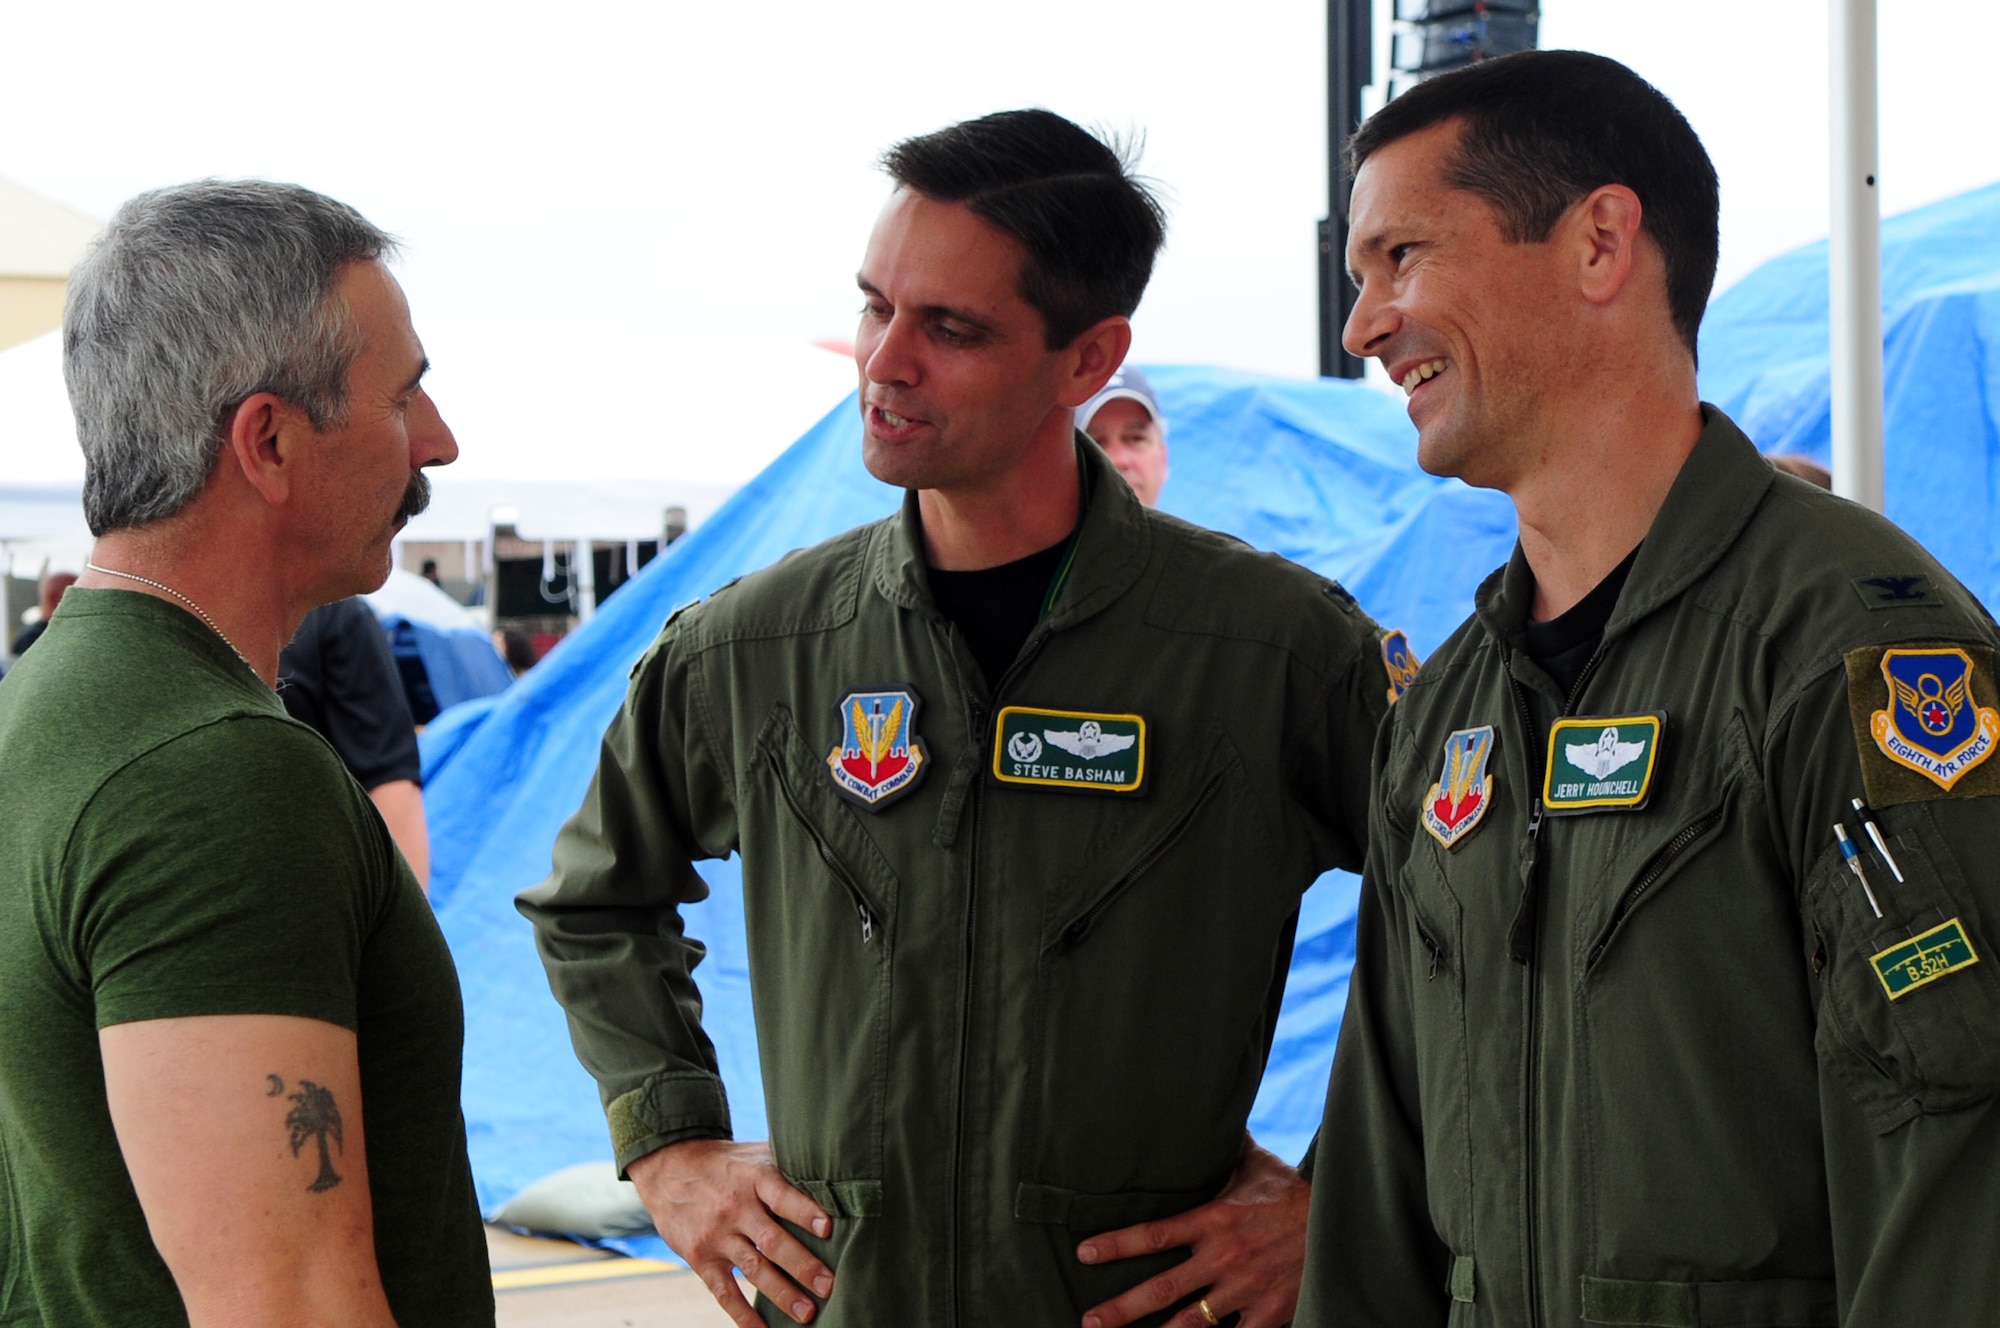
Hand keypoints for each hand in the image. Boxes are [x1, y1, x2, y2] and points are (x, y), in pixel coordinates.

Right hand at [627, 1138, 834, 1325]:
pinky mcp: (700, 1257)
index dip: (804, 1211)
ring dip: (782, 1293)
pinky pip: (723, 1290)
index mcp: (754, 1177)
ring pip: (754, 1269)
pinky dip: (742, 1313)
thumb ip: (788, 1164)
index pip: (782, 1196)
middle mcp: (735, 1207)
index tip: (828, 1228)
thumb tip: (836, 1172)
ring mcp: (717, 1235)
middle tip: (828, 1286)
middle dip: (802, 1265)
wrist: (669, 1167)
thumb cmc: (727, 1162)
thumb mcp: (755, 1153)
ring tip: (806, 1312)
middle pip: (772, 1239)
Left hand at [1075, 1134, 1309, 1327]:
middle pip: (1161, 1289)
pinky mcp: (1269, 1313)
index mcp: (1214, 1219)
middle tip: (1090, 1319)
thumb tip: (1207, 1114)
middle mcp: (1224, 1257)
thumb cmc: (1292, 1191)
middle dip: (1122, 1308)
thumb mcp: (1255, 1163)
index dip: (1115, 1244)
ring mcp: (1245, 1290)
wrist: (1341, 1219)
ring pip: (1190, 1324)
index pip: (1154, 1234)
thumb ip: (1224, 1147)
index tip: (1084, 1254)